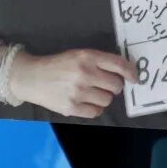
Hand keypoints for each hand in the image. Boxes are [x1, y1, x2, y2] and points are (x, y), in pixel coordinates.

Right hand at [7, 47, 138, 119]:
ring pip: (107, 100)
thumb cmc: (58, 65)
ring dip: (103, 97)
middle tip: (103, 84)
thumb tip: (124, 73)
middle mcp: (85, 73)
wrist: (31, 77)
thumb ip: (99, 61)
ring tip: (91, 92)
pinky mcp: (71, 108)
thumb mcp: (79, 54)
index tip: (135, 78)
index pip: (119, 65)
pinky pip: (96, 112)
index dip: (131, 72)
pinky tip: (85, 101)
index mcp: (88, 57)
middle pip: (116, 85)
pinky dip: (94, 108)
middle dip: (113, 86)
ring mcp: (78, 92)